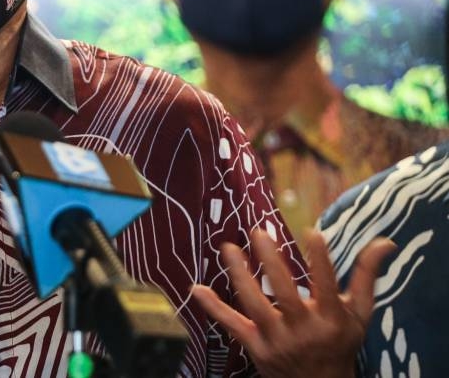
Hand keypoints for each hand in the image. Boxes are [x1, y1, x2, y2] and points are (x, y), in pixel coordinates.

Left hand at [191, 229, 395, 377]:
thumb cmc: (340, 343)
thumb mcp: (358, 314)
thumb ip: (366, 276)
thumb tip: (384, 241)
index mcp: (331, 319)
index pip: (327, 285)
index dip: (321, 260)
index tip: (312, 231)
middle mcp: (304, 330)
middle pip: (284, 293)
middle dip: (271, 262)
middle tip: (258, 231)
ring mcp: (277, 340)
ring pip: (254, 305)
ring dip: (239, 275)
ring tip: (228, 247)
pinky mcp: (255, 348)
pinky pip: (232, 325)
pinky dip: (213, 308)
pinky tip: (196, 288)